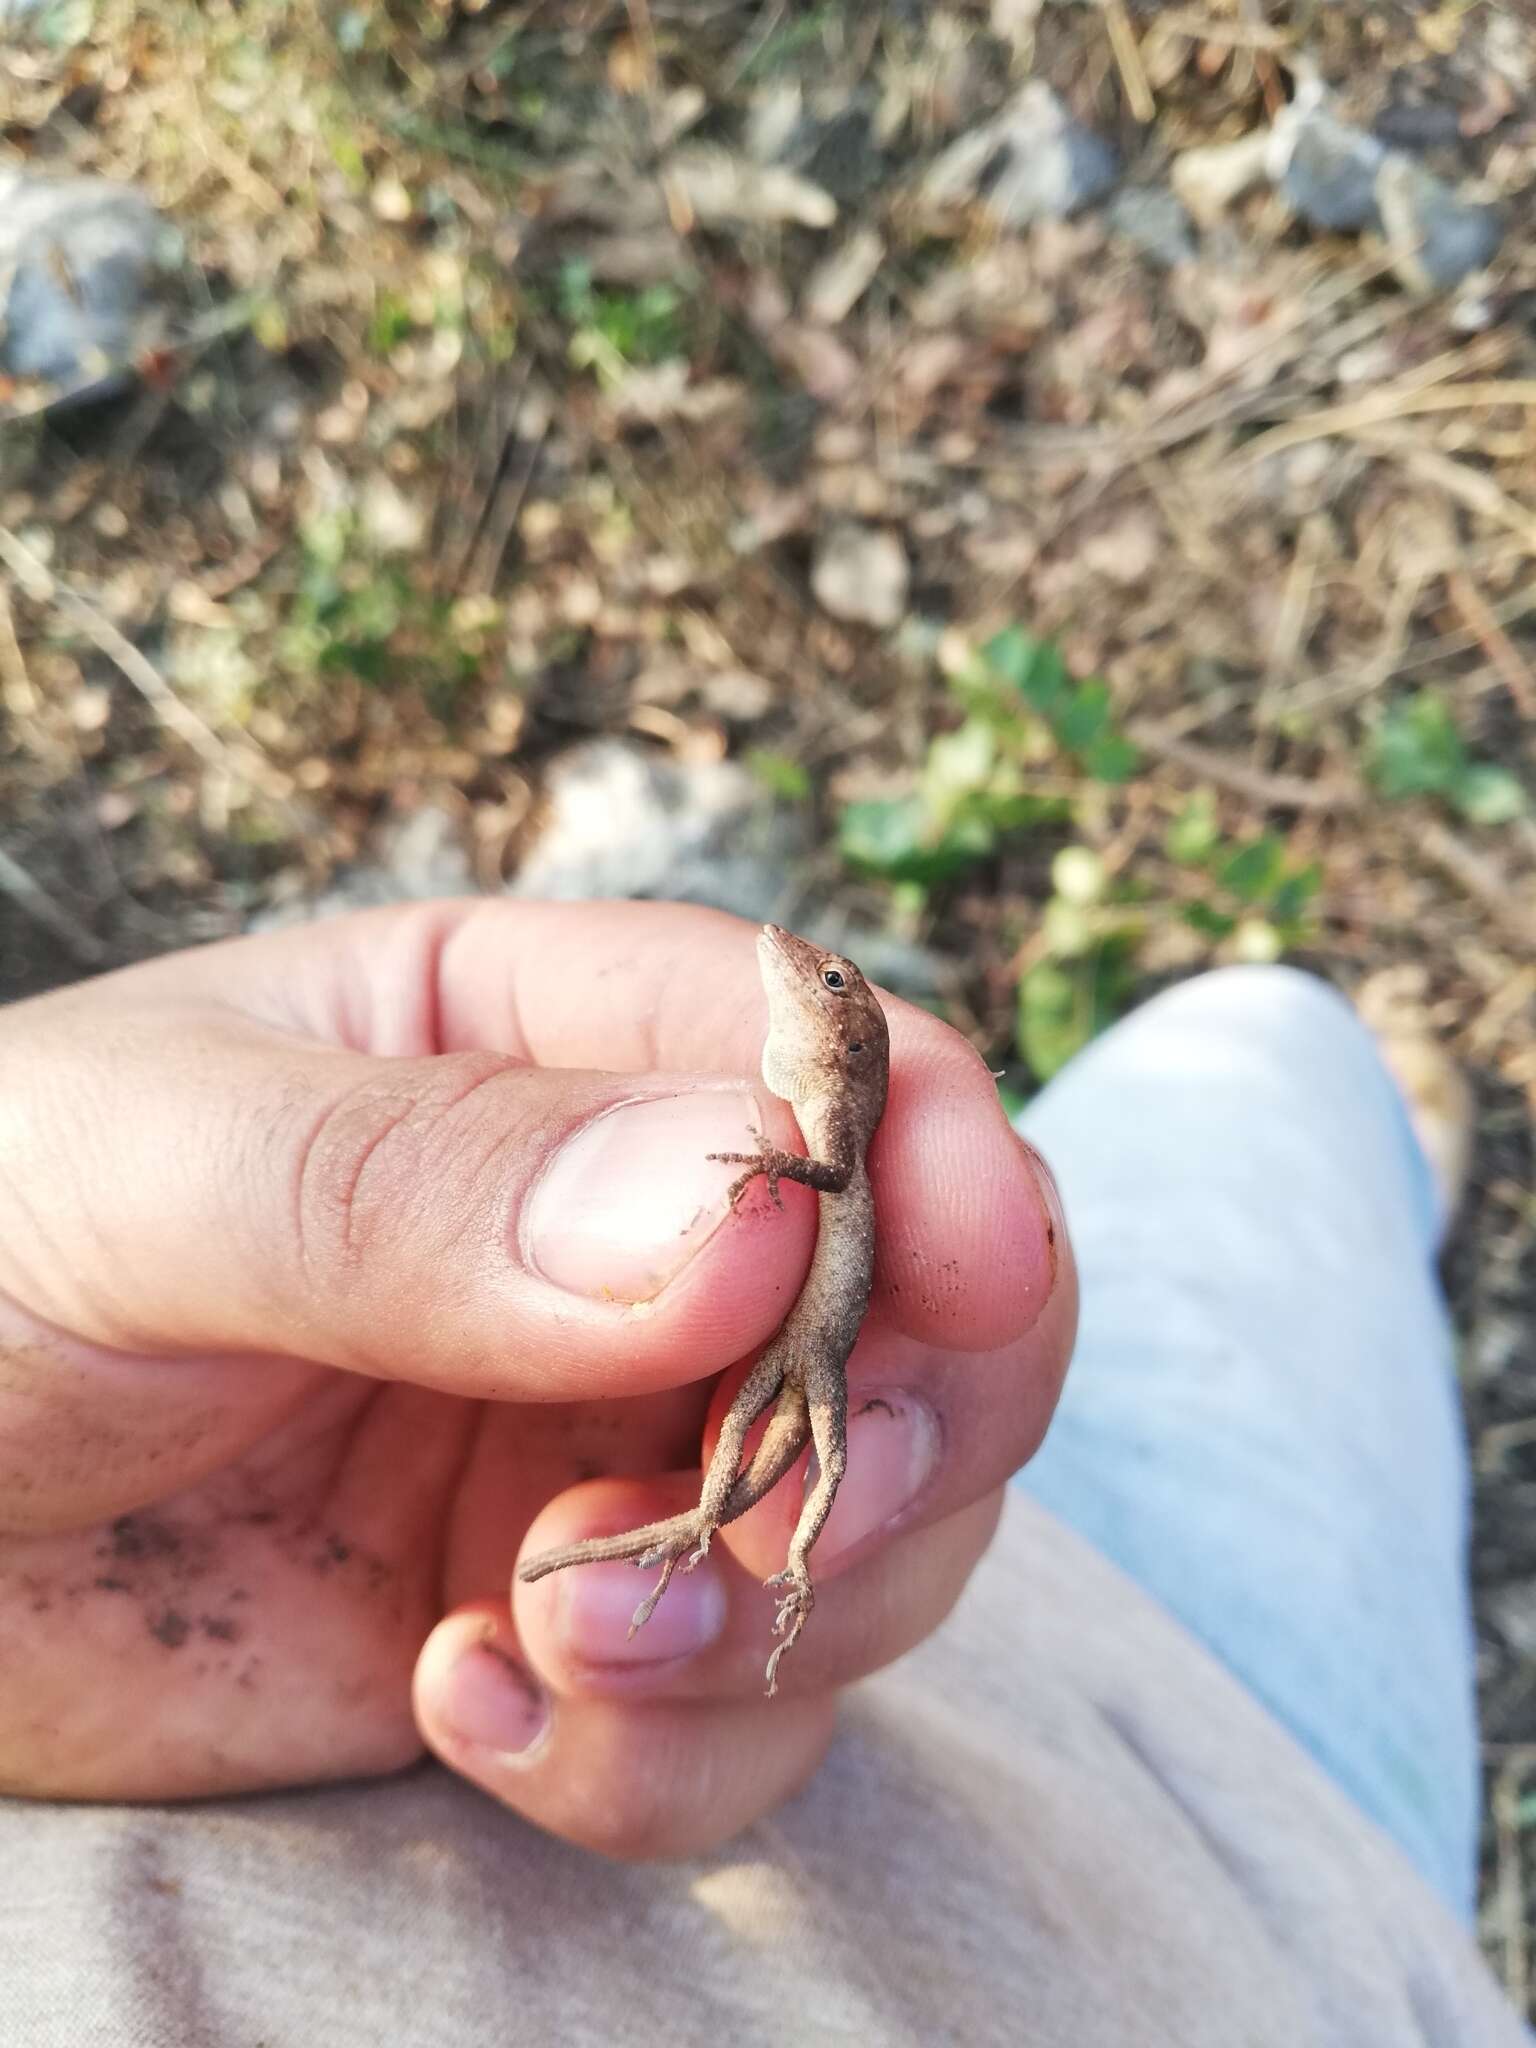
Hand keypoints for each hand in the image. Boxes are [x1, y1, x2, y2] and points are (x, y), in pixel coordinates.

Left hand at [0, 900, 1073, 1856]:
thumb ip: (426, 1187)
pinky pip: (731, 1718)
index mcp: (534, 1036)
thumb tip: (742, 1219)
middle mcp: (622, 1239)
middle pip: (923, 1311)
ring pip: (870, 1536)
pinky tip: (458, 1711)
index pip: (823, 1054)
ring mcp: (607, 1440)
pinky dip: (652, 1754)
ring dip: (762, 1617)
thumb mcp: (147, 1180)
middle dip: (896, 1434)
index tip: (956, 1279)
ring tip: (536, 1628)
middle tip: (784, 1525)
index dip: (933, 1155)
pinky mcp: (566, 1628)